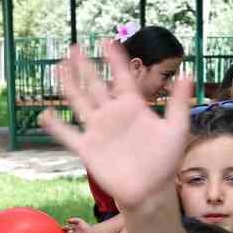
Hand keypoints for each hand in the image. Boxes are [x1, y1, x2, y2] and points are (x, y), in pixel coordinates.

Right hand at [39, 43, 191, 212]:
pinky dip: (56, 126)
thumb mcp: (176, 129)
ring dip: (69, 85)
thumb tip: (187, 73)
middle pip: (94, 85)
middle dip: (84, 66)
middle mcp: (112, 115)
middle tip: (75, 47)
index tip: (108, 41)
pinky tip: (45, 114)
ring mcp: (98, 131)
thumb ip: (178, 102)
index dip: (115, 60)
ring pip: (79, 102)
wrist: (151, 191)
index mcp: (132, 107)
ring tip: (58, 67)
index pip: (122, 77)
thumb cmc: (165, 162)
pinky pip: (68, 135)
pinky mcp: (88, 149)